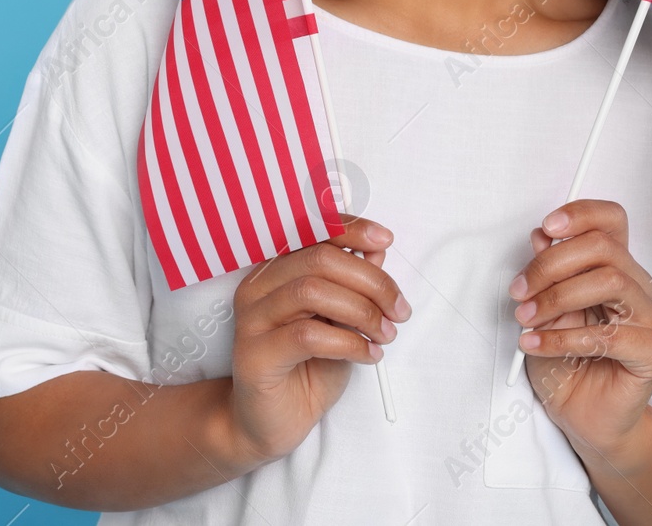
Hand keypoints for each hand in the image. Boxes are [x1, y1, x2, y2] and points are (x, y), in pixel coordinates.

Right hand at [225, 216, 409, 466]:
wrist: (270, 422)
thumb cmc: (307, 369)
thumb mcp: (341, 322)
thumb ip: (354, 286)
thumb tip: (376, 250)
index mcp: (276, 271)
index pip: (312, 233)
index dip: (350, 229)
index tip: (385, 238)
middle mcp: (258, 287)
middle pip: (318, 259)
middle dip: (370, 281)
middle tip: (399, 310)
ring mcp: (252, 319)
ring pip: (311, 291)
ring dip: (362, 311)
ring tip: (385, 334)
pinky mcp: (255, 354)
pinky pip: (307, 335)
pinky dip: (349, 342)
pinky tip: (369, 355)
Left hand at [510, 199, 651, 465]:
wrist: (584, 414)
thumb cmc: (564, 358)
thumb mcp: (541, 308)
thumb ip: (545, 272)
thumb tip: (541, 236)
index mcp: (613, 266)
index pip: (610, 221)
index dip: (581, 214)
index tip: (547, 227)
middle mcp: (636, 285)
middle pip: (603, 248)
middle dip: (551, 265)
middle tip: (519, 291)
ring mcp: (650, 317)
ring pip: (610, 281)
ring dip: (556, 298)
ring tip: (526, 319)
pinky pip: (610, 335)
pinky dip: (563, 338)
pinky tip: (536, 344)